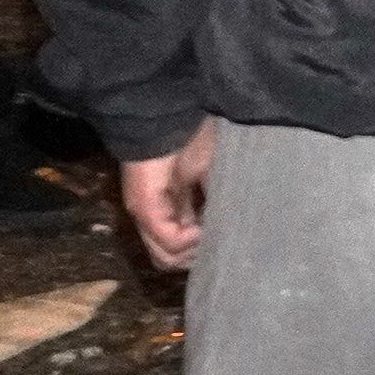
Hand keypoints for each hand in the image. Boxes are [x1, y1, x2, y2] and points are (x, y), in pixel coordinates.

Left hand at [121, 119, 216, 270]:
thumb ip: (213, 205)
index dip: (202, 250)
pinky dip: (191, 239)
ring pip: (166, 259)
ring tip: (212, 233)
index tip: (224, 241)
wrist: (170, 114)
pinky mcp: (145, 208)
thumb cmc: (192, 138)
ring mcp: (146, 216)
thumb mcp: (212, 176)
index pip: (178, 248)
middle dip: (198, 257)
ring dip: (195, 252)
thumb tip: (228, 231)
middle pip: (170, 260)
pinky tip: (204, 225)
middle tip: (219, 242)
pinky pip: (169, 241)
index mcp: (169, 211)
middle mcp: (153, 219)